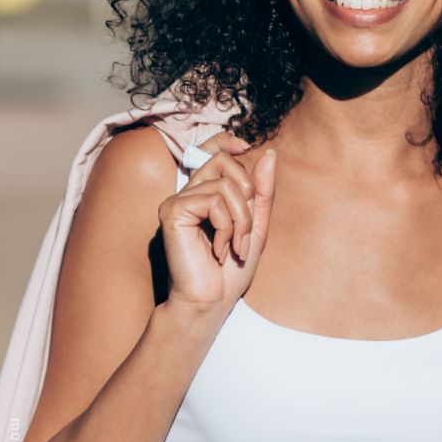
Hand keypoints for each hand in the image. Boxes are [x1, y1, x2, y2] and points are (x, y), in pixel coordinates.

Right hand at [158, 131, 275, 317]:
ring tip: (234, 246)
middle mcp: (187, 192)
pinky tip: (218, 250)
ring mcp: (177, 200)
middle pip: (223, 161)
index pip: (213, 150)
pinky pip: (213, 200)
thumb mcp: (255, 224)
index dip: (228, 141)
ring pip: (224, 185)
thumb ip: (261, 191)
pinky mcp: (172, 211)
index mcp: (204, 192)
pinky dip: (226, 226)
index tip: (246, 147)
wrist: (212, 301)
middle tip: (245, 229)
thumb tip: (269, 153)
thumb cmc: (231, 268)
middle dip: (247, 194)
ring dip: (241, 220)